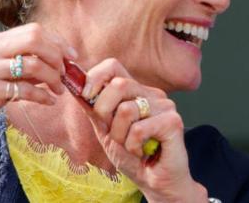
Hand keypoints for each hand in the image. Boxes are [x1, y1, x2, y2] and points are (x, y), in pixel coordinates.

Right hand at [0, 23, 76, 150]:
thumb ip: (23, 67)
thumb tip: (56, 64)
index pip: (33, 30)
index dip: (57, 41)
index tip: (71, 56)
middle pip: (35, 39)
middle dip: (57, 55)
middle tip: (66, 73)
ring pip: (33, 64)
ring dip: (53, 78)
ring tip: (58, 90)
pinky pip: (24, 89)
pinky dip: (42, 95)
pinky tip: (48, 101)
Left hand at [79, 59, 205, 202]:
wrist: (155, 182)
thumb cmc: (133, 157)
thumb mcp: (106, 132)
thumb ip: (94, 109)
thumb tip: (75, 88)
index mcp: (136, 92)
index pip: (113, 66)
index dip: (95, 77)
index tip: (85, 95)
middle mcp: (152, 94)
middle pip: (118, 84)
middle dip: (104, 111)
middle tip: (112, 134)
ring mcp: (165, 106)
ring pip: (127, 110)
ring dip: (120, 136)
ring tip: (131, 146)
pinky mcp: (173, 121)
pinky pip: (139, 129)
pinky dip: (133, 146)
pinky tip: (143, 151)